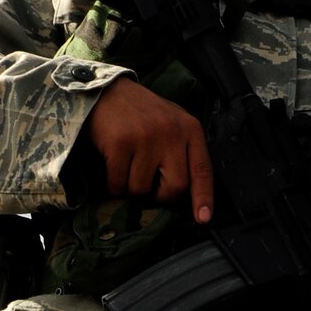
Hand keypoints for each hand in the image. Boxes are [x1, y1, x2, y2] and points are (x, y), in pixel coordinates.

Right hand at [86, 78, 213, 219]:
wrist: (106, 91)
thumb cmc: (141, 114)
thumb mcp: (172, 124)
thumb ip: (183, 152)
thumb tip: (187, 194)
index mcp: (189, 129)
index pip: (202, 170)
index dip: (204, 197)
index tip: (203, 218)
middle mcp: (171, 133)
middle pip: (174, 187)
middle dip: (160, 196)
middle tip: (149, 186)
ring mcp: (145, 138)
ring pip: (142, 189)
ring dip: (131, 189)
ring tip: (127, 169)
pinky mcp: (120, 143)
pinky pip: (118, 184)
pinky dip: (113, 186)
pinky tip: (112, 170)